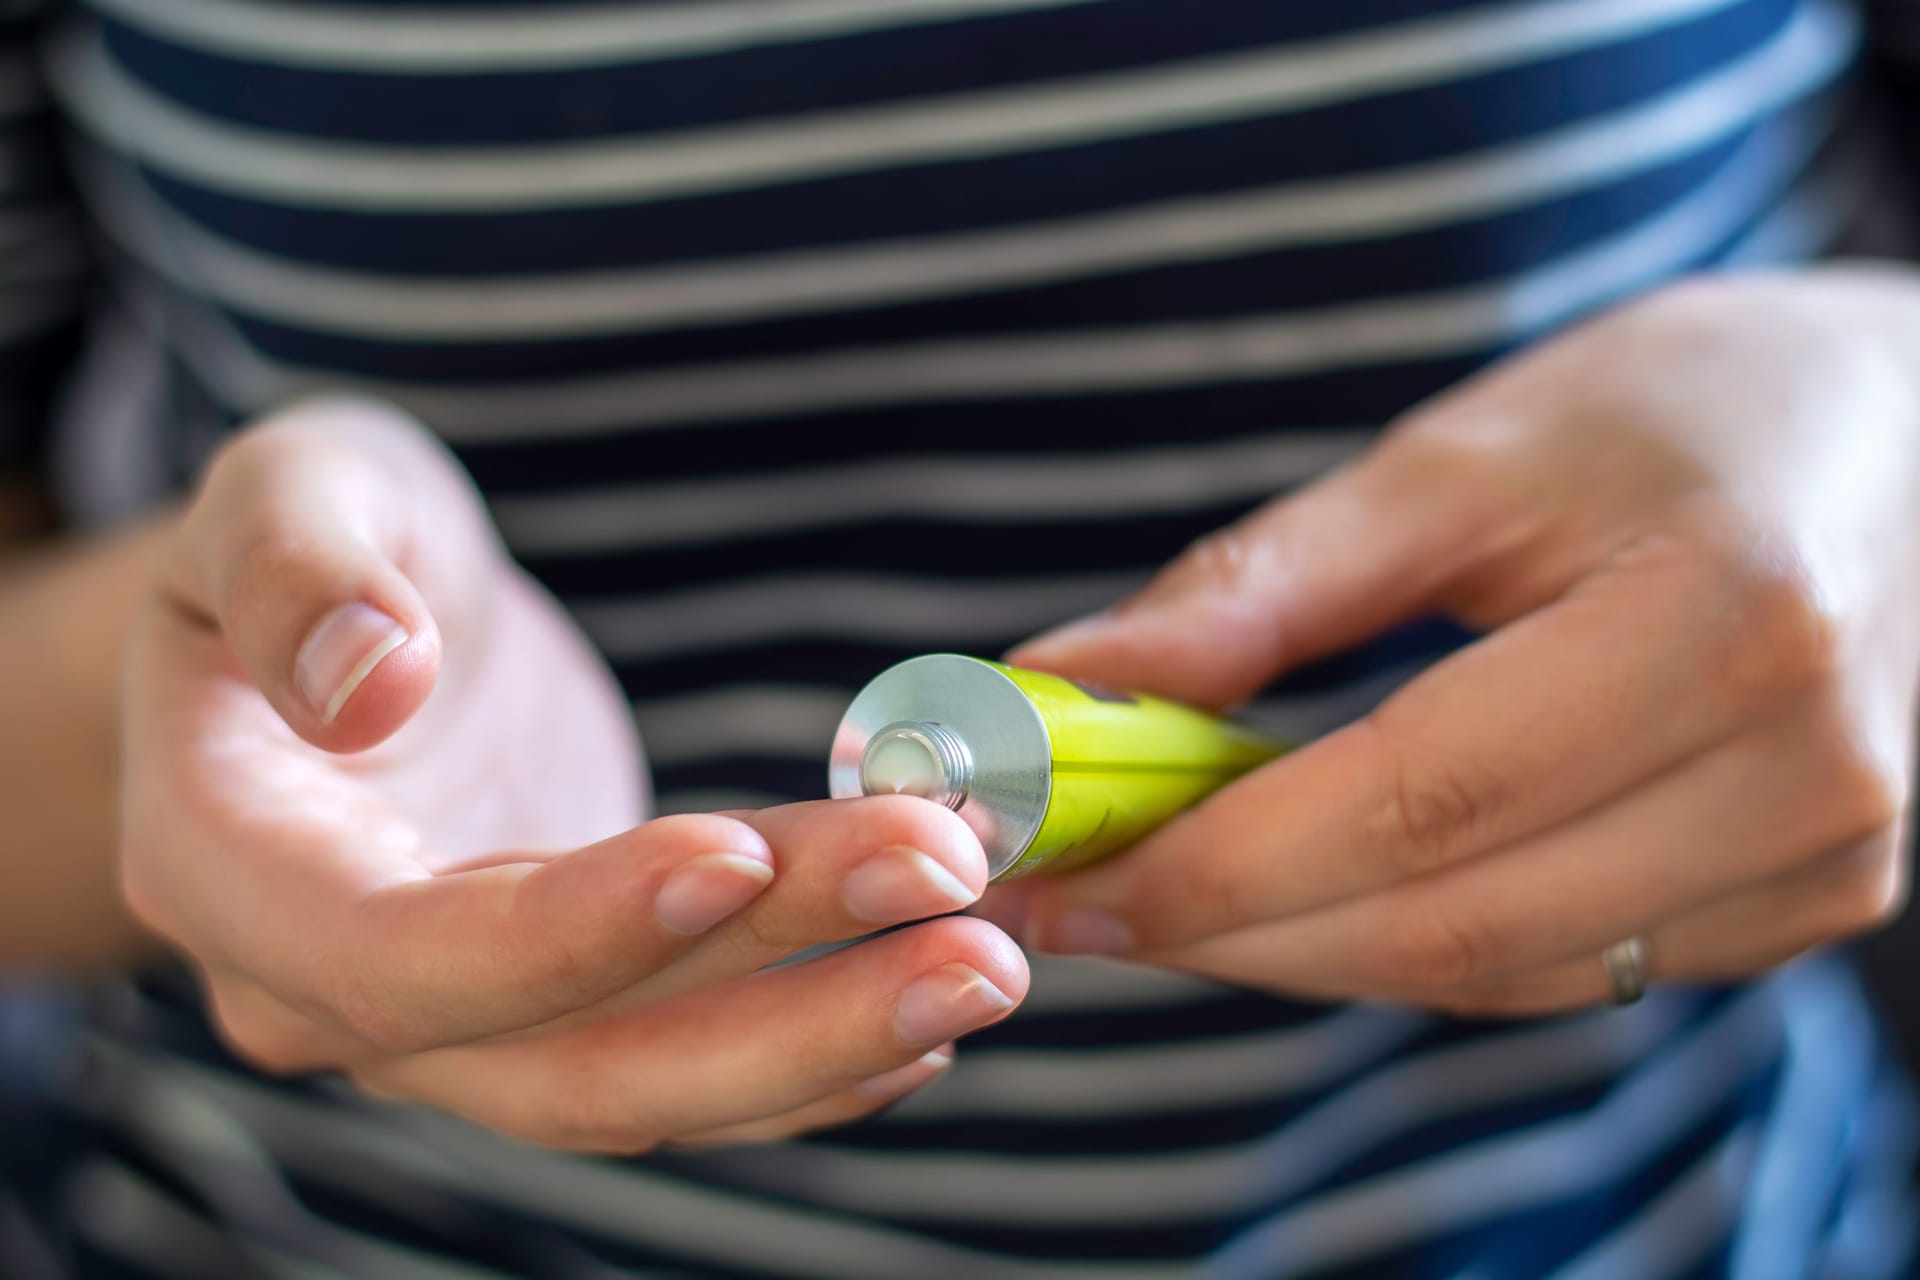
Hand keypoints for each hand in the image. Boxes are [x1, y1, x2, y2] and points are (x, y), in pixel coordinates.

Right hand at [122, 399, 1024, 1148]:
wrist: (349, 625)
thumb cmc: (318, 535)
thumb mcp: (284, 487)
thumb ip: (296, 567)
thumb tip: (366, 676)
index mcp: (233, 864)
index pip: (397, 950)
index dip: (568, 928)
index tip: (738, 850)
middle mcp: (333, 989)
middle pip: (561, 1054)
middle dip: (773, 1005)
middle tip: (966, 930)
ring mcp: (452, 1022)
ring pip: (645, 1080)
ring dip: (825, 1038)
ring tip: (992, 961)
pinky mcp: (555, 1009)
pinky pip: (679, 1069)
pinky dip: (806, 1061)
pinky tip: (927, 1018)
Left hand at [995, 270, 1919, 1014]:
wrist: (1912, 438)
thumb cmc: (1683, 413)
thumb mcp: (1465, 456)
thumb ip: (1267, 586)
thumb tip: (1071, 686)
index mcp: (1725, 622)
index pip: (1421, 798)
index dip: (1219, 860)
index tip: (1057, 874)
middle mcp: (1803, 776)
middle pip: (1446, 918)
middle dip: (1226, 927)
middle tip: (1070, 903)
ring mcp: (1823, 862)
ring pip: (1489, 970)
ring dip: (1299, 950)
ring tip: (1162, 894)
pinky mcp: (1806, 906)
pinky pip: (1556, 968)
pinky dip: (1407, 943)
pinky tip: (1309, 892)